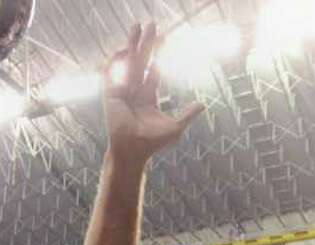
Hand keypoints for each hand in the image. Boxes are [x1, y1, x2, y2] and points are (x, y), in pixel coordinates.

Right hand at [103, 23, 203, 162]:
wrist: (134, 151)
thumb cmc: (152, 143)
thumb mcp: (175, 127)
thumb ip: (187, 115)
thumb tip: (203, 105)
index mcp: (147, 97)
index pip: (153, 71)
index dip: (159, 55)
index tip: (166, 38)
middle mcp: (134, 91)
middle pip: (141, 61)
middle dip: (146, 43)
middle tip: (151, 24)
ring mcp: (123, 91)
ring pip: (129, 62)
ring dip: (132, 44)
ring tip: (136, 26)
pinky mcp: (112, 95)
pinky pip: (113, 73)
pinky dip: (117, 61)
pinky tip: (123, 48)